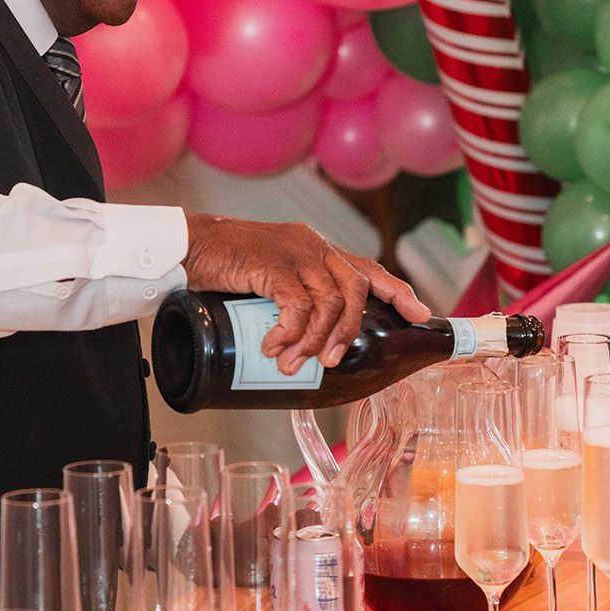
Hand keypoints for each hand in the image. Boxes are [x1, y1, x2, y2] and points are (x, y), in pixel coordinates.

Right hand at [182, 214, 429, 374]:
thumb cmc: (226, 267)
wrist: (189, 246)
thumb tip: (304, 342)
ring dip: (316, 341)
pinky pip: (297, 305)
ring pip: (329, 302)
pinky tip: (275, 348)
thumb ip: (292, 296)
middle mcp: (313, 246)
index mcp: (317, 249)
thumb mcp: (270, 278)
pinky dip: (291, 333)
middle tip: (332, 362)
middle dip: (350, 332)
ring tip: (294, 364)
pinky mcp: (273, 264)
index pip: (368, 268)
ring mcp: (295, 253)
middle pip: (356, 290)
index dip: (397, 291)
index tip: (421, 316)